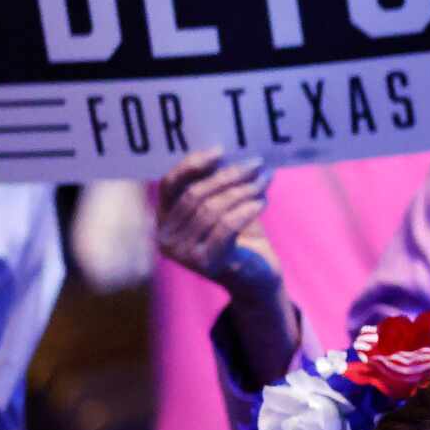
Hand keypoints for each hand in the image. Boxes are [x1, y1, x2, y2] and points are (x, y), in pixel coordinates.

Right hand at [153, 149, 282, 297]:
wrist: (257, 278)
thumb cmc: (242, 237)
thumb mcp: (227, 206)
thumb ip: (222, 185)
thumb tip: (236, 152)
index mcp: (165, 219)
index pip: (170, 185)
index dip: (192, 165)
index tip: (220, 151)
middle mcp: (166, 238)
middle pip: (195, 195)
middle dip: (229, 175)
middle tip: (256, 163)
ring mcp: (182, 253)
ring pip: (212, 209)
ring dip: (243, 190)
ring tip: (264, 180)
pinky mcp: (205, 263)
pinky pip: (226, 227)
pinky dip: (246, 210)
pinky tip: (263, 201)